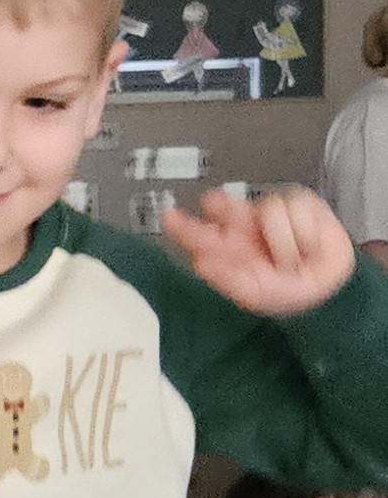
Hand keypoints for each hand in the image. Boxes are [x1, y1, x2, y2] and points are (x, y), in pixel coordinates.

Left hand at [162, 185, 354, 316]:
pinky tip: (306, 247)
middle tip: (214, 207)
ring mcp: (270, 214)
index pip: (200, 234)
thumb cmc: (287, 291)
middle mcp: (245, 227)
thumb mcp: (254, 293)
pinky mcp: (299, 204)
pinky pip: (297, 210)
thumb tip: (202, 264)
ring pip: (269, 211)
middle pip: (224, 207)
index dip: (184, 226)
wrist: (327, 287)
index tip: (169, 218)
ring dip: (284, 241)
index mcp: (228, 248)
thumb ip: (228, 280)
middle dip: (220, 206)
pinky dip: (305, 234)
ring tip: (291, 261)